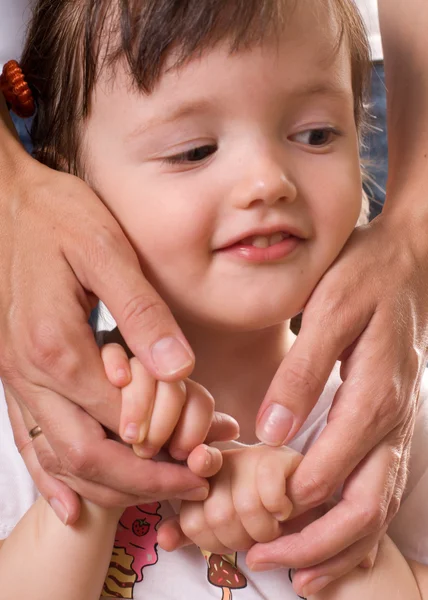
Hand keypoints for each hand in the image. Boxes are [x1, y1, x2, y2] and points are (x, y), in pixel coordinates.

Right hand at [0, 136, 236, 522]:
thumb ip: (142, 313)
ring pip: (60, 458)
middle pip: (88, 455)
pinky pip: (29, 440)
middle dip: (146, 480)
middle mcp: (30, 373)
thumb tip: (179, 369)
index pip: (121, 420)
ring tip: (157, 491)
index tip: (206, 454)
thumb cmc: (58, 218)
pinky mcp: (14, 373)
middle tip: (194, 484)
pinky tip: (71, 505)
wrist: (7, 202)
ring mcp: (16, 378)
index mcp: (58, 346)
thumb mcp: (107, 251)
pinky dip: (53, 479)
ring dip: (110, 485)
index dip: (167, 446)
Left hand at [172, 445, 301, 553]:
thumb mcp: (221, 520)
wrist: (301, 491)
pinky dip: (278, 513)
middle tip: (251, 535)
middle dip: (237, 540)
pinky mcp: (280, 458)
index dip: (198, 502)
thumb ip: (195, 528)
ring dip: (262, 532)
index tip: (204, 492)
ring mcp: (252, 456)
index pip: (191, 498)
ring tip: (269, 526)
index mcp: (204, 474)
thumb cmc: (258, 508)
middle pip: (217, 517)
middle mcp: (225, 459)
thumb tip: (164, 539)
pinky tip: (283, 511)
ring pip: (246, 508)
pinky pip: (270, 497)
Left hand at [249, 215, 427, 594]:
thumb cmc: (365, 279)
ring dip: (339, 548)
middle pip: (363, 508)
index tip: (247, 521)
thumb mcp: (330, 310)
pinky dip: (361, 525)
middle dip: (314, 546)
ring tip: (300, 578)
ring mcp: (400, 425)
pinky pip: (384, 487)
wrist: (409, 264)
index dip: (288, 505)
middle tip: (264, 563)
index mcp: (373, 396)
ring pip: (378, 508)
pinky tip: (336, 542)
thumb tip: (273, 429)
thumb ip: (302, 371)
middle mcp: (393, 421)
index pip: (330, 471)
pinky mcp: (395, 422)